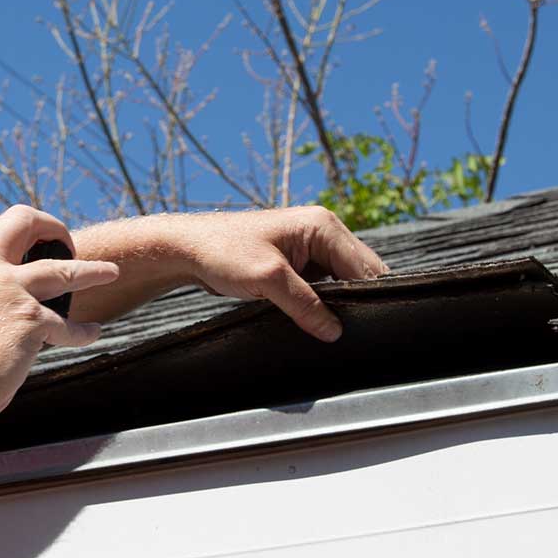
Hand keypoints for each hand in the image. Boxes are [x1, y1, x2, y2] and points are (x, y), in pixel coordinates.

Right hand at [0, 205, 118, 433]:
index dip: (11, 230)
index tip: (27, 241)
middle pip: (23, 221)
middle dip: (52, 227)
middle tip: (67, 244)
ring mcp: (8, 291)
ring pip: (63, 269)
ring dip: (92, 270)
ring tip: (111, 272)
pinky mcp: (31, 321)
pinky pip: (68, 326)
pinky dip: (83, 332)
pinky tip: (93, 333)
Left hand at [178, 206, 388, 341]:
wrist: (188, 250)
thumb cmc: (223, 251)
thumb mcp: (268, 279)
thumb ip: (305, 305)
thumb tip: (334, 331)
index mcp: (323, 226)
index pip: (365, 266)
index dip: (368, 297)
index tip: (367, 326)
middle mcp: (323, 233)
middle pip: (359, 273)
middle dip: (356, 301)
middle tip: (351, 331)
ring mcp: (312, 249)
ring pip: (342, 282)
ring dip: (339, 304)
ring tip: (334, 328)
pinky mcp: (299, 265)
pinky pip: (324, 287)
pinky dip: (323, 304)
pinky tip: (319, 322)